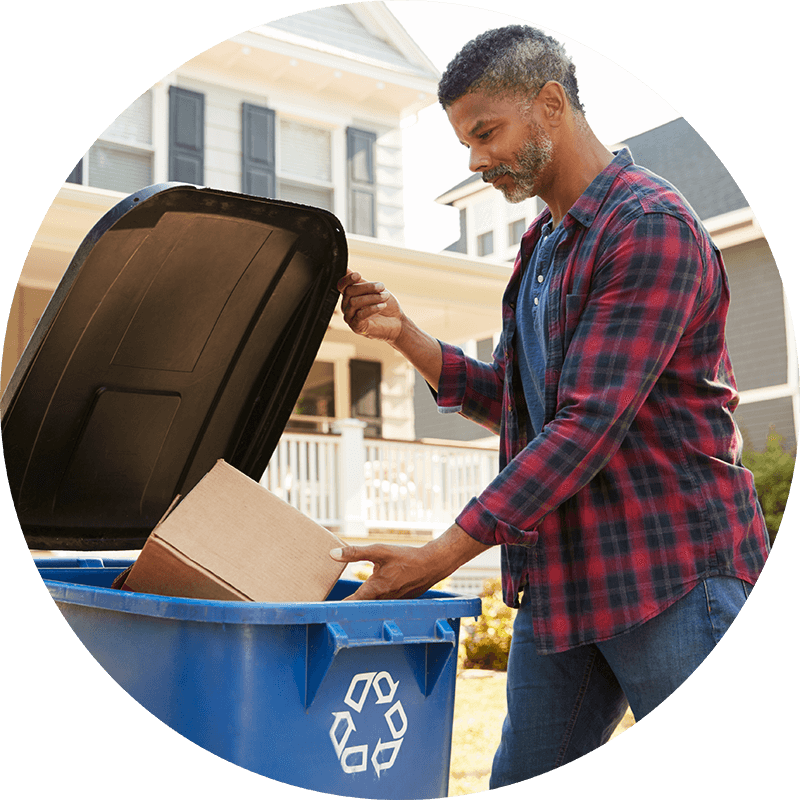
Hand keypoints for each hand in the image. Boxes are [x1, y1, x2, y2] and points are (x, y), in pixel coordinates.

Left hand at [330, 524, 490, 600]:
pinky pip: (380, 605)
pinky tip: (368, 599)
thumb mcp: (379, 551)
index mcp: (374, 590)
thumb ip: (355, 553)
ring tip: (343, 606)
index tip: (320, 611)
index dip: (335, 608)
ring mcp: (390, 603)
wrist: (432, 564)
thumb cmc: (405, 557)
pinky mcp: (397, 601)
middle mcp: (381, 600)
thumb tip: (332, 554)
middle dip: (344, 609)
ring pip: (370, 608)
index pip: (349, 604)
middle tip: (326, 609)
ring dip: (359, 607)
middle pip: (359, 608)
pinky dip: (372, 603)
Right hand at [337, 270, 404, 342]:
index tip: (359, 275)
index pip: (341, 285)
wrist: (397, 322)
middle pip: (349, 291)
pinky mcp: (357, 327)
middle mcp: (347, 306)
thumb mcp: (374, 290)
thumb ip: (361, 282)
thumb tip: (346, 269)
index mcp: (350, 296)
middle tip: (382, 287)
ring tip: (385, 297)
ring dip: (372, 297)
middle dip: (367, 287)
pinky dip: (372, 308)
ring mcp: (350, 317)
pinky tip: (382, 306)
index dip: (347, 279)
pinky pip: (360, 315)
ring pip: (354, 302)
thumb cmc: (386, 306)